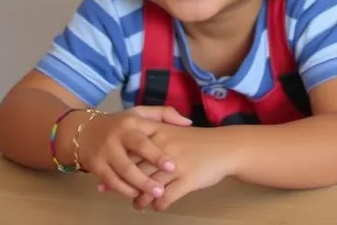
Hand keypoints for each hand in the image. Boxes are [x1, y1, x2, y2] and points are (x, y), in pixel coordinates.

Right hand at [74, 106, 191, 200]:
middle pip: (130, 162)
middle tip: (161, 190)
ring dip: (136, 187)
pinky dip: (122, 189)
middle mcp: (115, 139)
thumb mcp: (141, 113)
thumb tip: (188, 122)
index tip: (172, 166)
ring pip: (120, 174)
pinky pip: (110, 181)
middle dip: (146, 177)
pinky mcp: (95, 166)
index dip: (157, 155)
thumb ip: (165, 115)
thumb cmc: (122, 124)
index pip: (144, 142)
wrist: (84, 130)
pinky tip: (135, 194)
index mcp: (130, 124)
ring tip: (153, 195)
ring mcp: (104, 153)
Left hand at [125, 125, 239, 211]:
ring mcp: (176, 165)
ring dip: (140, 200)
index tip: (109, 178)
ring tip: (139, 204)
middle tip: (121, 194)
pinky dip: (158, 205)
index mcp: (160, 133)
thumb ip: (153, 138)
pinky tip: (158, 206)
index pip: (130, 151)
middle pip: (136, 171)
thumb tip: (129, 153)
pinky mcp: (188, 180)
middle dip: (126, 186)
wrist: (227, 147)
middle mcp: (164, 149)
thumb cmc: (199, 141)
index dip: (119, 166)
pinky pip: (165, 198)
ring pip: (148, 187)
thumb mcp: (175, 130)